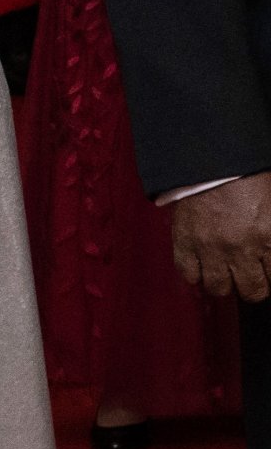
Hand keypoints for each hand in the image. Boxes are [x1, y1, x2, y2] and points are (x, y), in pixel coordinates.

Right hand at [171, 172, 270, 300]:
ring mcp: (210, 248)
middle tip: (251, 278)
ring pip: (220, 289)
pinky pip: (189, 275)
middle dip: (254, 288)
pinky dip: (196, 275)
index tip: (268, 273)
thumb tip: (270, 246)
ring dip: (225, 284)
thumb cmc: (248, 174)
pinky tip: (203, 266)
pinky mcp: (185, 243)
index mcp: (268, 234)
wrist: (210, 157)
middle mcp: (241, 248)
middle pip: (252, 291)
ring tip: (226, 274)